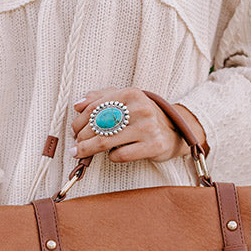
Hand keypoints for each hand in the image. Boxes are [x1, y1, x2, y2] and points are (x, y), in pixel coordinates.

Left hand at [70, 87, 205, 163]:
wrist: (175, 131)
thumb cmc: (145, 117)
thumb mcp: (126, 100)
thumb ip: (102, 98)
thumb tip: (78, 104)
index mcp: (131, 93)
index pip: (95, 107)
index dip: (79, 121)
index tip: (74, 131)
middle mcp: (140, 108)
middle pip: (98, 126)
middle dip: (82, 137)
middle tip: (76, 145)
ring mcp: (147, 128)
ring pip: (105, 142)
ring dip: (88, 149)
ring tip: (79, 153)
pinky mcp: (152, 146)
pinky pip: (120, 155)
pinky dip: (112, 156)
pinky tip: (114, 154)